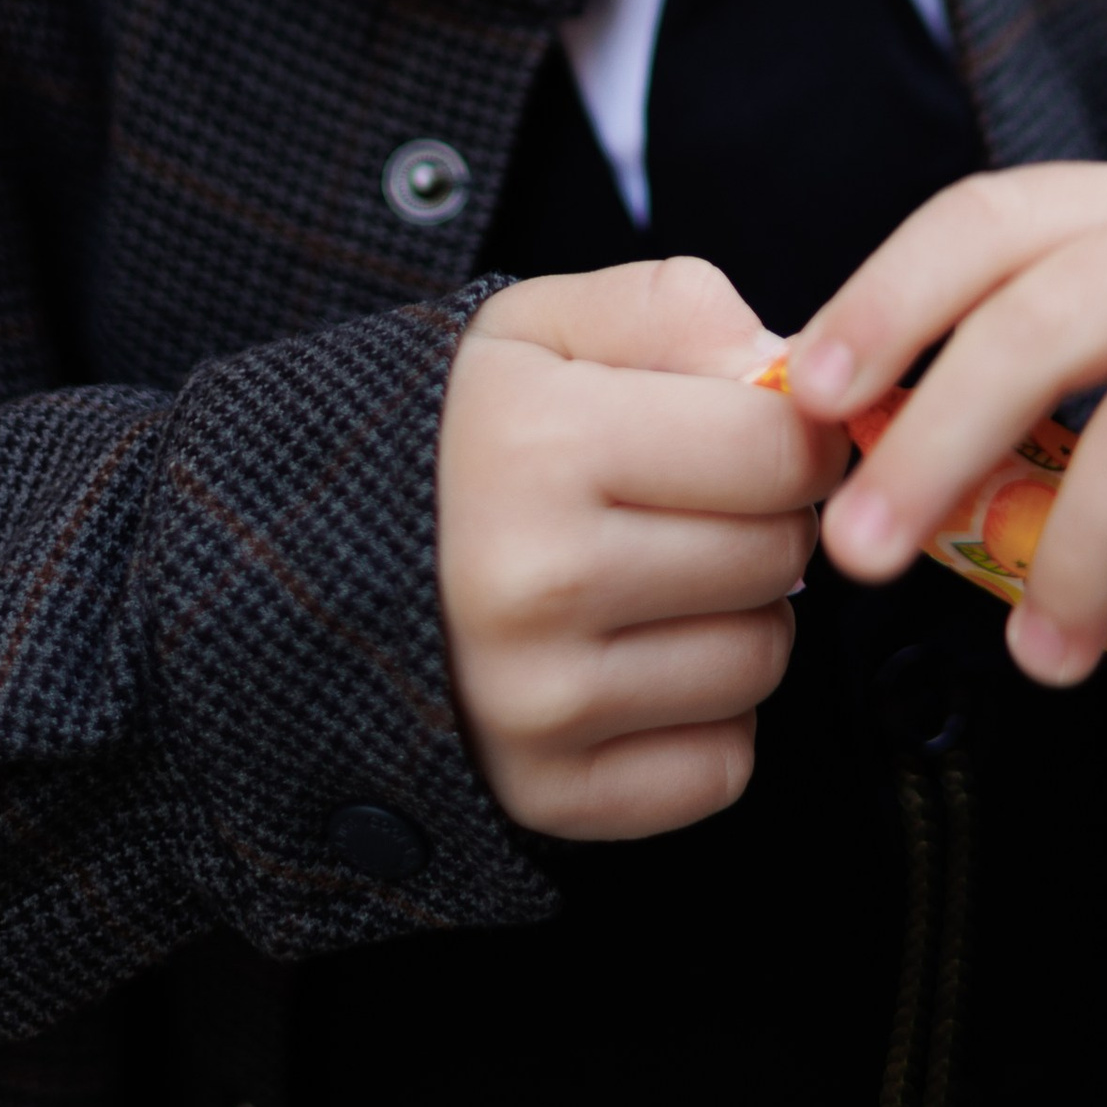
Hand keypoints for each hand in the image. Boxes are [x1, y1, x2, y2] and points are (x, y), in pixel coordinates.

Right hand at [437, 260, 837, 837]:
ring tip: (650, 582)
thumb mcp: (544, 325)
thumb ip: (677, 311)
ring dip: (735, 617)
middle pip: (780, 554)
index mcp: (538, 446)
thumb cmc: (462, 433)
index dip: (787, 431)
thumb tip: (790, 382)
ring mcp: (538, 704)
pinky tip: (633, 663)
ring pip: (762, 660)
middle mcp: (535, 583)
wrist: (315, 561)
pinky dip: (703, 720)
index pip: (780, 450)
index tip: (744, 430)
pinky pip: (722, 766)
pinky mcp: (547, 795)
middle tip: (683, 505)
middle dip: (759, 518)